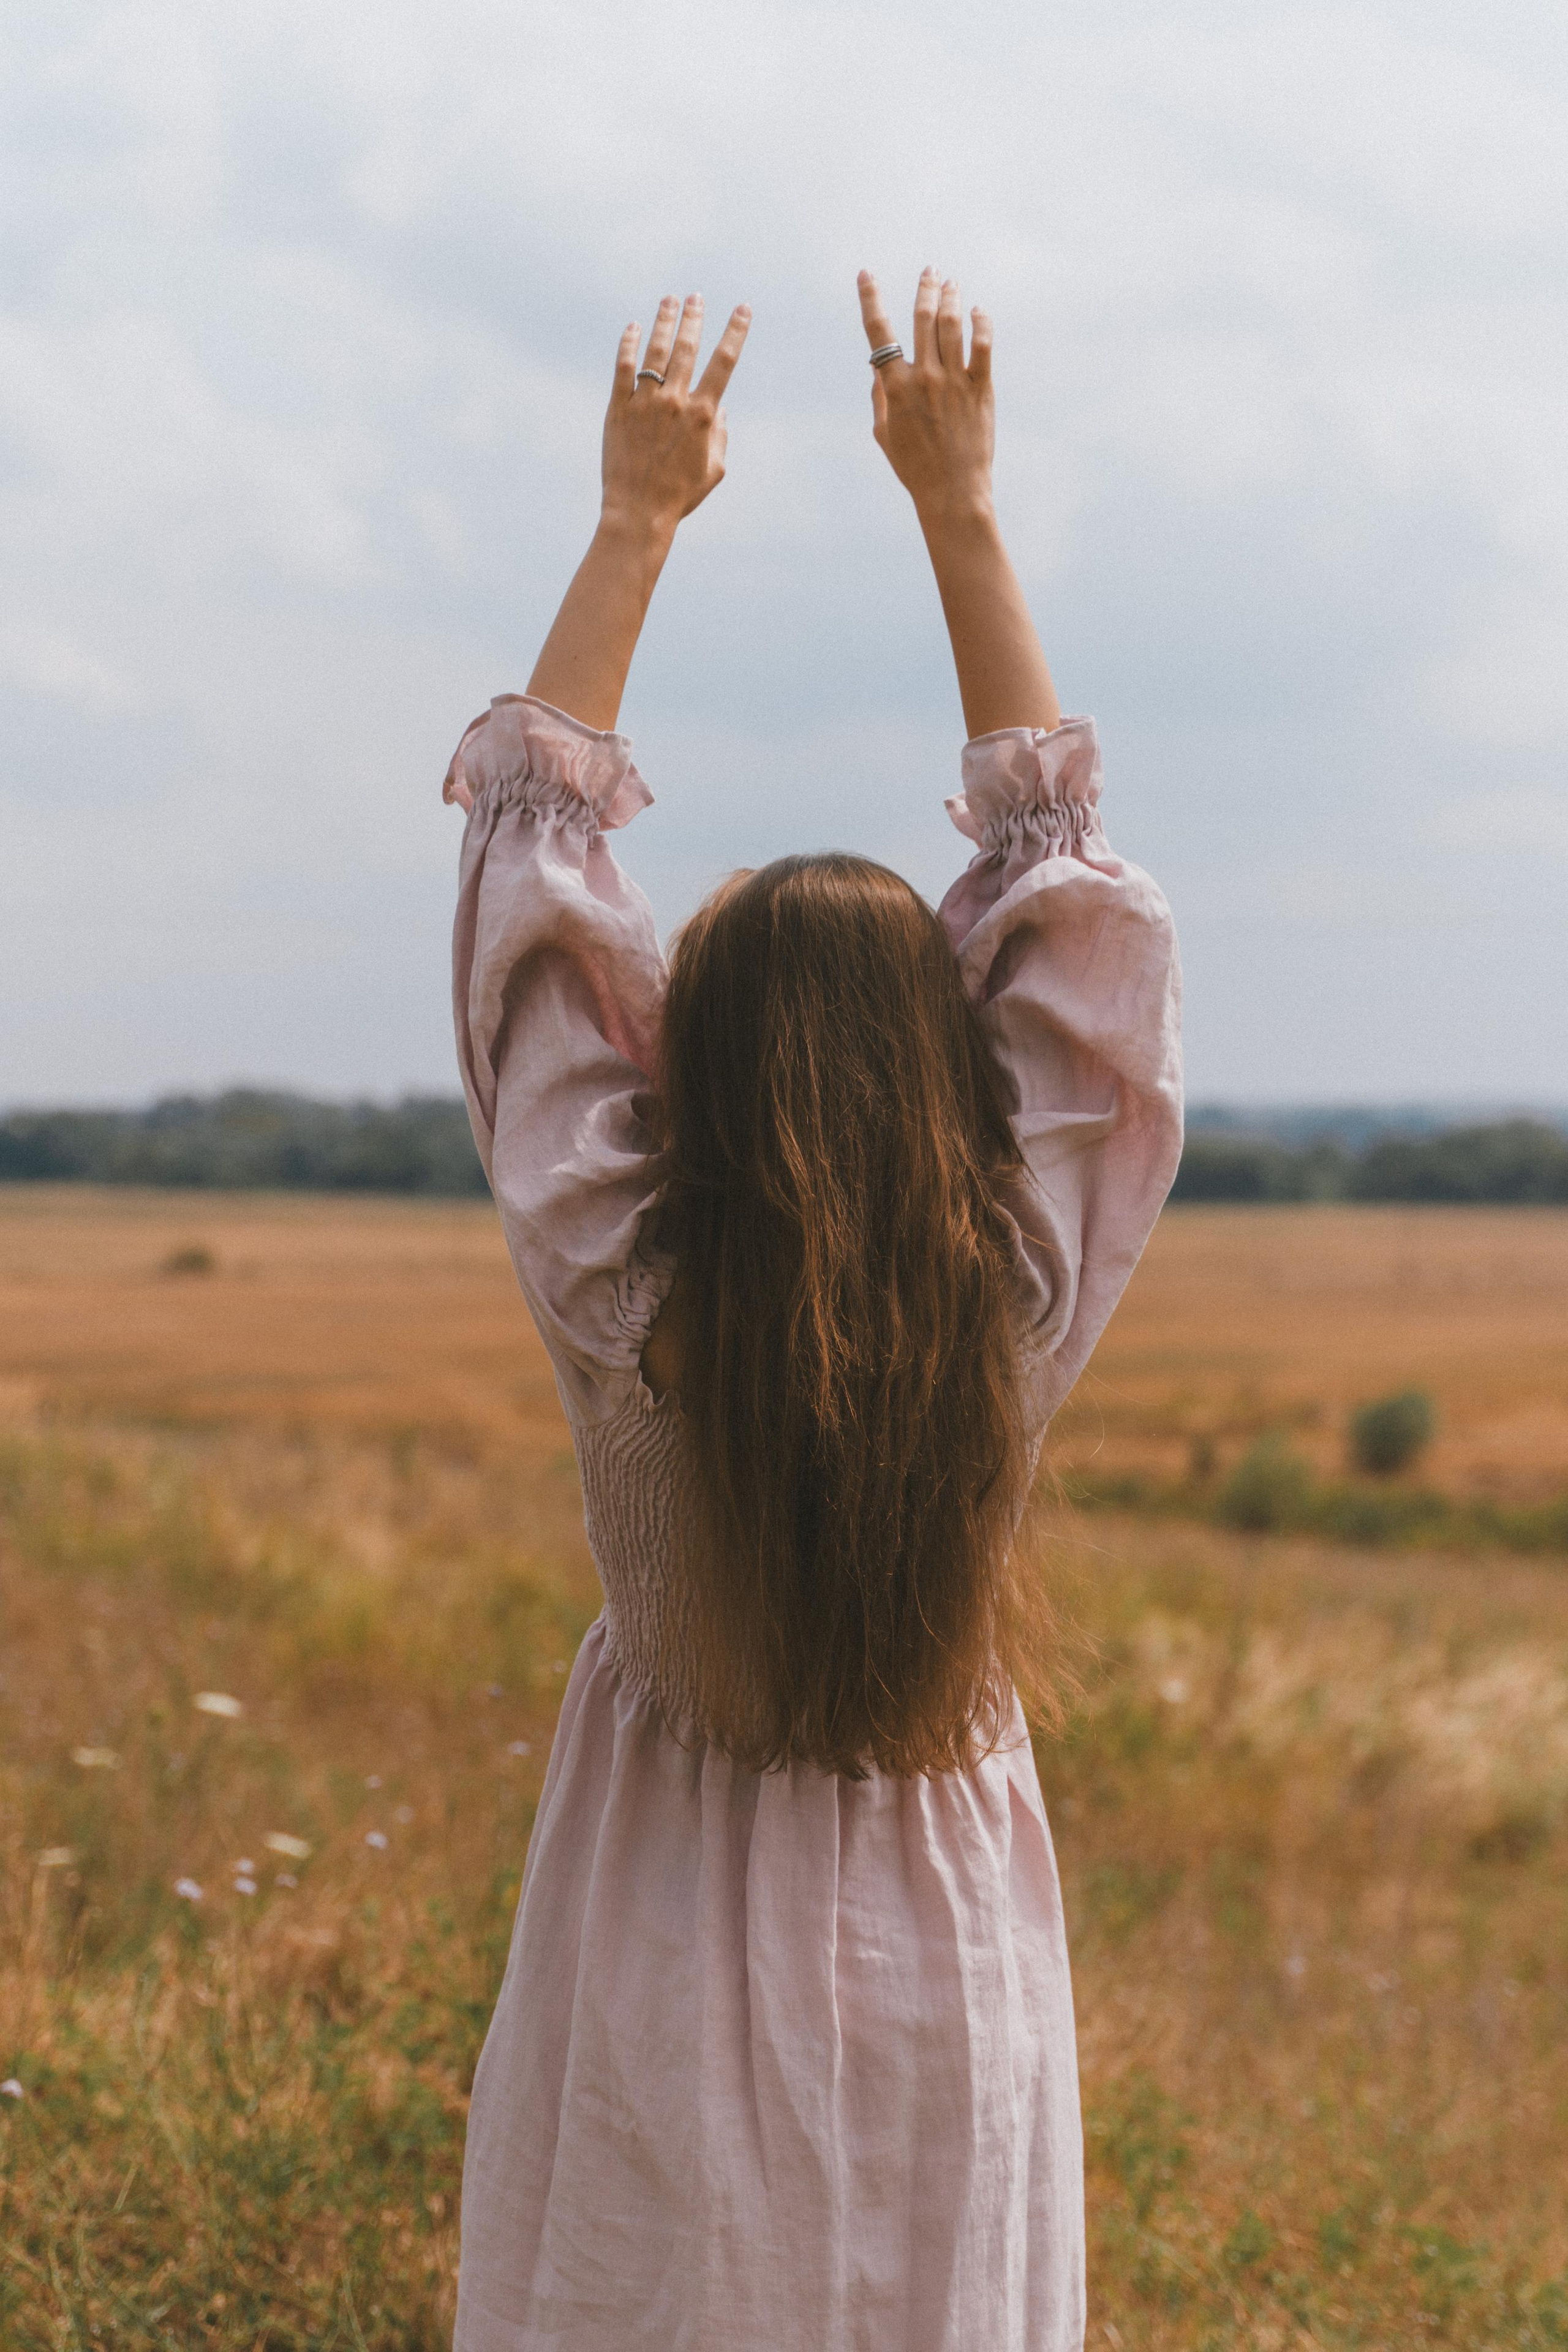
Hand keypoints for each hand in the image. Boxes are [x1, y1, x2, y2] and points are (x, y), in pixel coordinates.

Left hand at [601, 295, 751, 540]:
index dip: (736, 332)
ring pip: (655, 351)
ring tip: (669, 300)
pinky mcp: (619, 409)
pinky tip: (633, 328)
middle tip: (696, 297)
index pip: (724, 363)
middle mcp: (675, 402)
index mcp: (703, 416)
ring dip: (664, 322)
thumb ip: (721, 435)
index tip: (743, 309)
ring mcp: (645, 403)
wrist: (639, 513)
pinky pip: (623, 368)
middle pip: (687, 348)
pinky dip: (628, 344)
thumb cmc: (680, 496)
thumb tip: (720, 409)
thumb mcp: (714, 470)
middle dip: (694, 318)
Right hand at [857, 268, 993, 525]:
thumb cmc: (914, 467)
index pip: (879, 334)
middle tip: (930, 271)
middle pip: (922, 317)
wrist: (952, 491)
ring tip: (951, 284)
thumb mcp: (885, 434)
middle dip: (925, 287)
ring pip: (952, 324)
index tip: (865, 274)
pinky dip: (980, 322)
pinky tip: (978, 312)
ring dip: (951, 297)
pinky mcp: (981, 388)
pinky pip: (983, 344)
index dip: (870, 299)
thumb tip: (877, 366)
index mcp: (896, 388)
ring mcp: (954, 381)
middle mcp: (925, 378)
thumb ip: (879, 396)